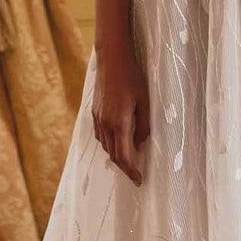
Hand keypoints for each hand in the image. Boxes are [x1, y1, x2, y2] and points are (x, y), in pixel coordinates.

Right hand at [92, 43, 149, 184]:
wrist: (112, 59)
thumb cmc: (132, 77)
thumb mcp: (145, 101)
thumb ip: (144, 125)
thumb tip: (140, 142)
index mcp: (119, 123)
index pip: (125, 156)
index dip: (132, 171)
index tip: (139, 180)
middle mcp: (106, 124)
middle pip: (114, 155)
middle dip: (125, 168)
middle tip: (135, 174)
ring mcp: (98, 118)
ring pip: (106, 146)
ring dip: (117, 155)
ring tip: (129, 159)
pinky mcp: (94, 112)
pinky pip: (101, 135)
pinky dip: (110, 144)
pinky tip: (118, 141)